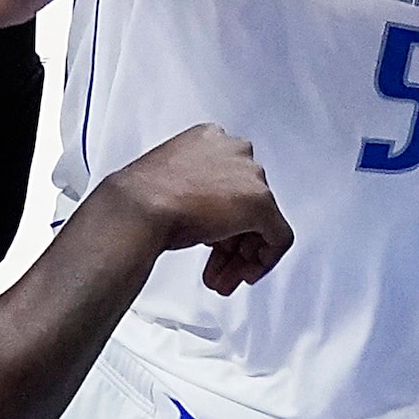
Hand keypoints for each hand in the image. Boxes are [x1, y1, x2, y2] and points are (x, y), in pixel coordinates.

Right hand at [106, 124, 294, 296]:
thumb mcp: (169, 187)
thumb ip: (195, 194)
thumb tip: (204, 222)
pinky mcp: (261, 202)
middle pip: (246, 203)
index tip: (210, 240)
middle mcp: (235, 150)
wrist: (139, 208)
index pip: (228, 182)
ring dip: (242, 257)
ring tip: (223, 280)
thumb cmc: (142, 199)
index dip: (219, 217)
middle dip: (232, 242)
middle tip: (219, 268)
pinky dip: (264, 260)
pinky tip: (245, 275)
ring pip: (261, 221)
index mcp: (209, 138)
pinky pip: (278, 237)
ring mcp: (250, 175)